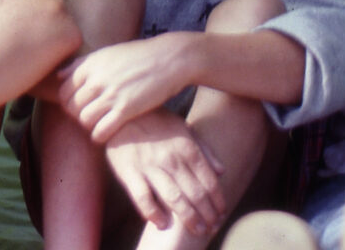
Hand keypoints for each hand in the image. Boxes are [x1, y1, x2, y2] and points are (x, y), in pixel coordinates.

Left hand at [59, 33, 191, 141]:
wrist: (171, 58)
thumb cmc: (140, 55)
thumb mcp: (108, 52)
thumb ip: (82, 63)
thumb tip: (59, 75)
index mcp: (90, 64)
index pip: (63, 91)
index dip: (68, 103)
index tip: (80, 106)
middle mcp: (97, 79)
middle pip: (71, 107)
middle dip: (76, 116)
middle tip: (90, 117)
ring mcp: (111, 94)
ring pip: (84, 120)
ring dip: (88, 126)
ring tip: (98, 124)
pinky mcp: (126, 109)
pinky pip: (101, 130)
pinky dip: (99, 136)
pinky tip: (107, 133)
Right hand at [104, 109, 225, 236]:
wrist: (122, 112)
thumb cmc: (156, 121)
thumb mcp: (184, 128)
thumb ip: (204, 150)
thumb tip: (222, 171)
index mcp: (187, 148)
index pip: (209, 180)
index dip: (217, 200)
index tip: (222, 214)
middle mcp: (172, 159)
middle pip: (195, 193)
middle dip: (207, 214)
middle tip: (213, 227)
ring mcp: (150, 166)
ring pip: (174, 198)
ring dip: (189, 218)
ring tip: (198, 230)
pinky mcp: (129, 172)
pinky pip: (143, 197)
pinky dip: (153, 212)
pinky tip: (163, 224)